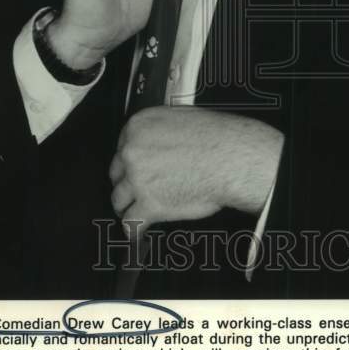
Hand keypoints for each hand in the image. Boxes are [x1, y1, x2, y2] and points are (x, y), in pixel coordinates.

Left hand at [109, 107, 283, 239]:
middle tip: (136, 190)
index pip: (121, 149)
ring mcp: (137, 179)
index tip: (133, 171)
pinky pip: (130, 223)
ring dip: (127, 206)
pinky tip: (138, 231)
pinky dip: (134, 230)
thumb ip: (158, 132)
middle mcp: (132, 151)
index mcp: (138, 127)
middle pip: (116, 174)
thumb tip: (157, 143)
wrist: (231, 159)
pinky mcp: (148, 205)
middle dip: (126, 183)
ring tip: (135, 211)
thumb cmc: (217, 138)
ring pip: (119, 199)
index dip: (129, 163)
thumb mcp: (180, 118)